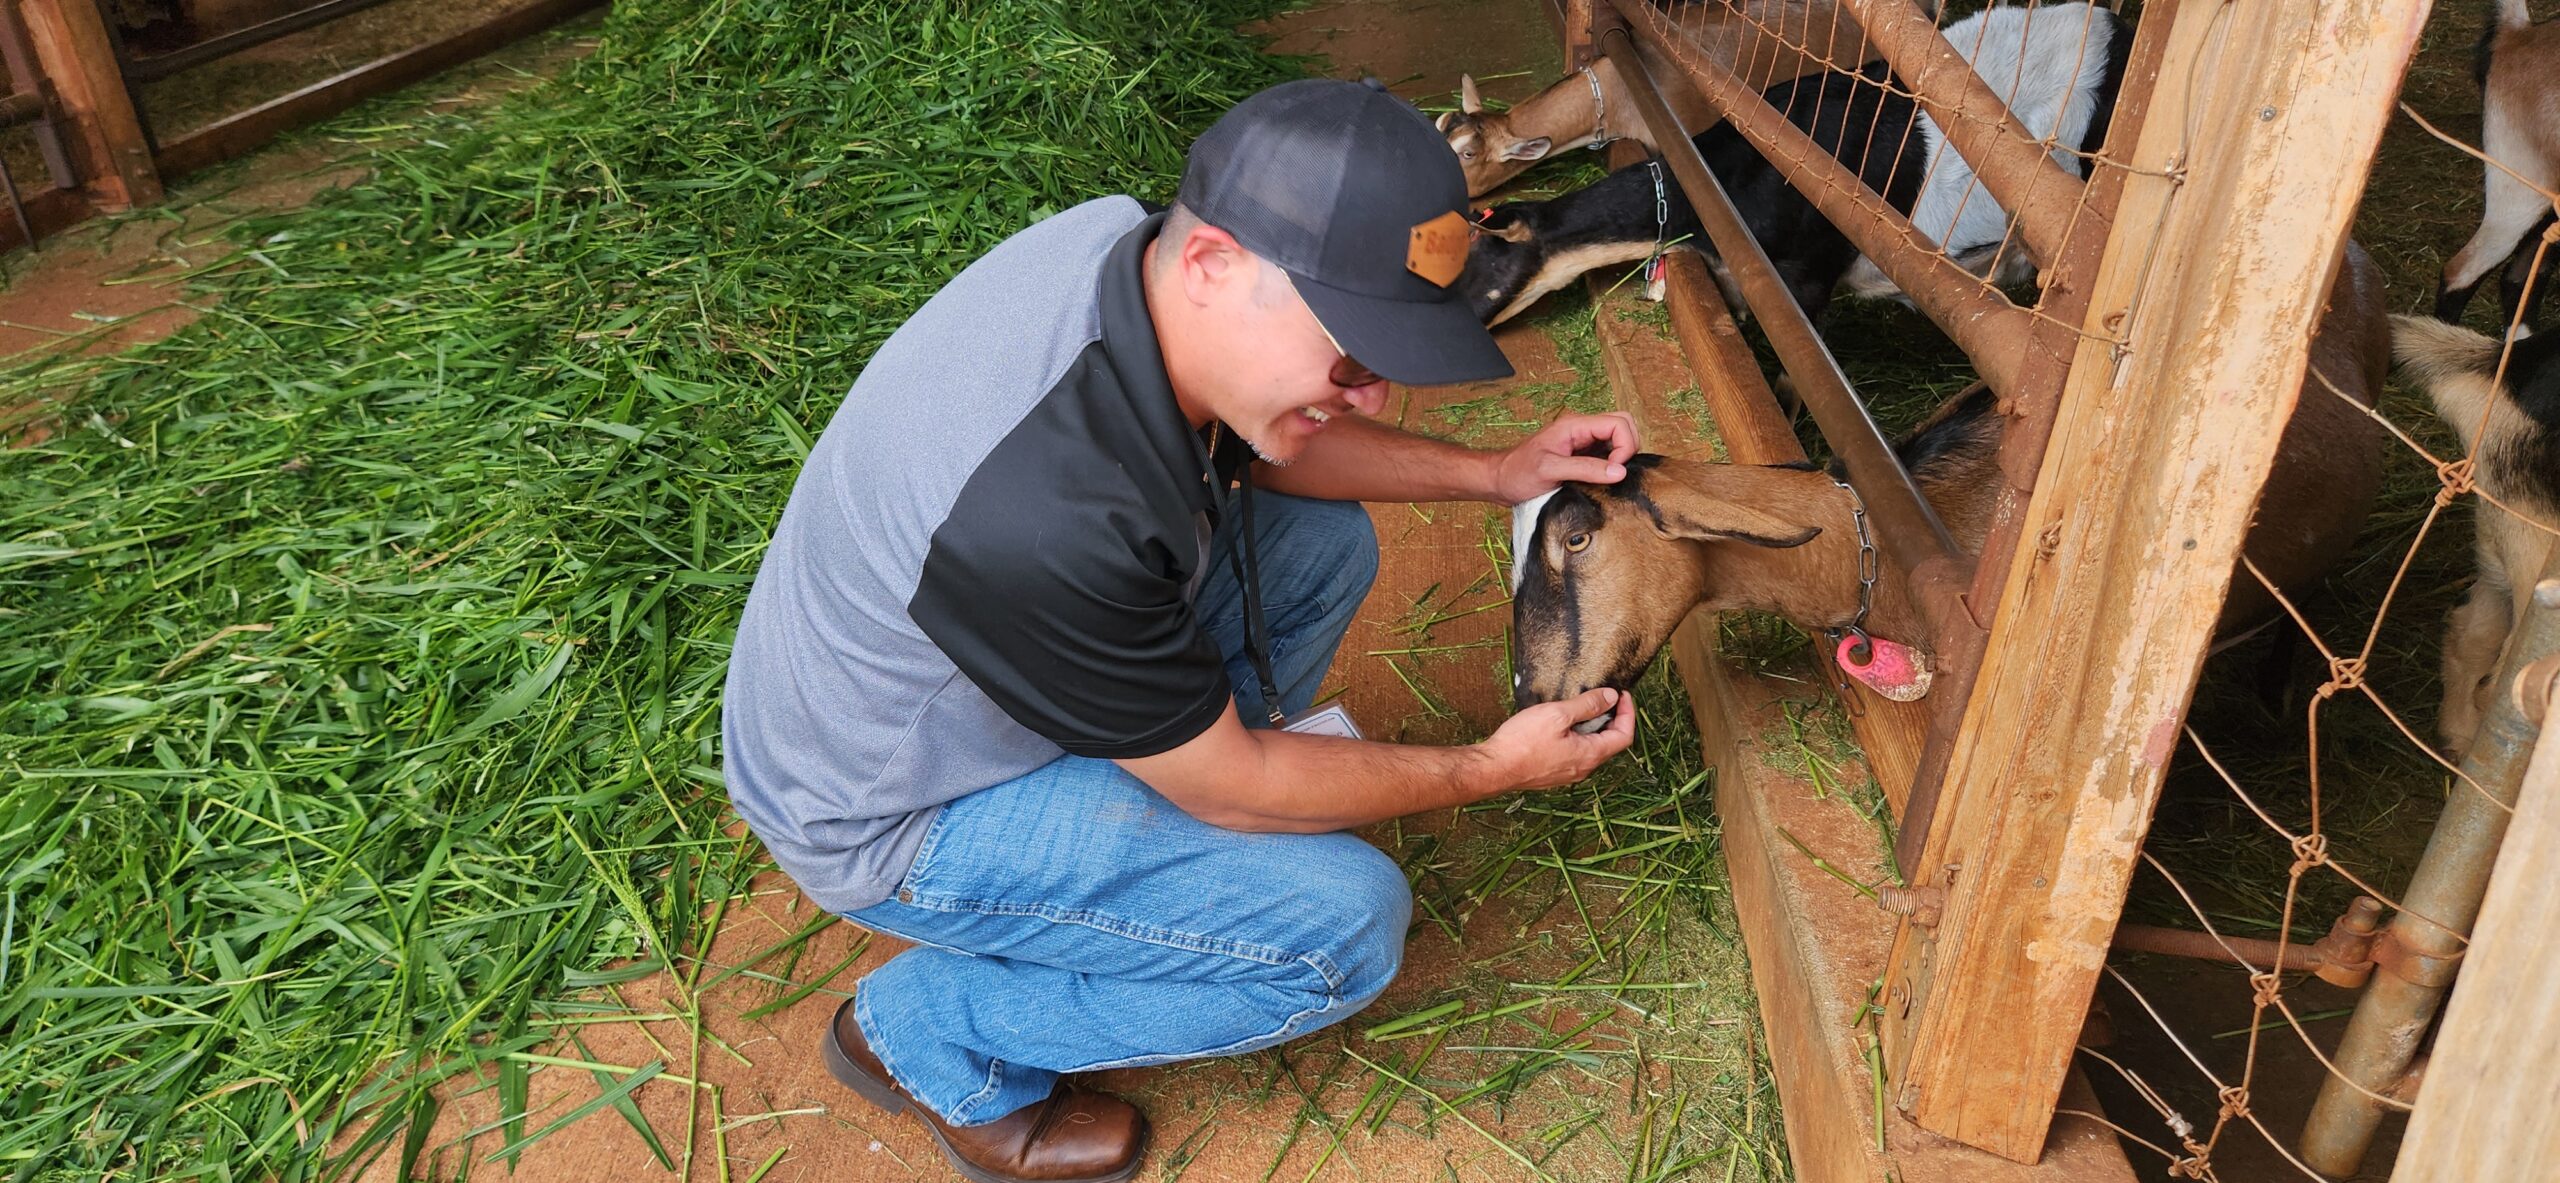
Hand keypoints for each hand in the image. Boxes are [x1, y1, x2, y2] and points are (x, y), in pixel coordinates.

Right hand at [1479, 687, 1635, 791]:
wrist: (1494, 768)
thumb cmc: (1522, 743)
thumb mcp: (1557, 715)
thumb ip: (1587, 705)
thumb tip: (1611, 697)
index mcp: (1590, 755)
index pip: (1624, 736)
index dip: (1628, 712)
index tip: (1621, 694)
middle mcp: (1583, 768)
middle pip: (1610, 743)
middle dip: (1612, 718)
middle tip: (1604, 697)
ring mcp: (1568, 773)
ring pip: (1592, 748)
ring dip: (1593, 727)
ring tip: (1582, 706)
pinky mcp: (1554, 772)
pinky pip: (1576, 753)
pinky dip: (1578, 736)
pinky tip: (1563, 723)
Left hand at [1490, 412, 1641, 503]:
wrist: (1500, 480)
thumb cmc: (1518, 472)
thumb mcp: (1550, 470)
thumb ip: (1585, 469)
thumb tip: (1619, 471)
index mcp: (1575, 425)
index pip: (1618, 423)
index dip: (1626, 446)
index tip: (1616, 471)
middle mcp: (1582, 430)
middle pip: (1623, 425)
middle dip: (1629, 447)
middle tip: (1616, 473)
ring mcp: (1583, 442)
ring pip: (1617, 440)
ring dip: (1621, 458)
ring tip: (1608, 478)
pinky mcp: (1582, 456)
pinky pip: (1607, 455)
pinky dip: (1612, 466)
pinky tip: (1602, 482)